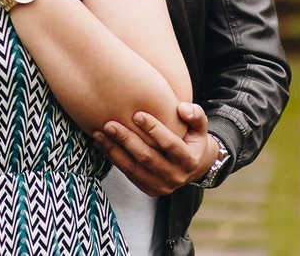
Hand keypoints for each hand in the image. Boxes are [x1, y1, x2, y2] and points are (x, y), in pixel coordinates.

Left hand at [91, 102, 214, 195]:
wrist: (195, 167)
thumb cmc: (193, 140)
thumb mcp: (200, 128)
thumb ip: (195, 115)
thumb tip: (182, 109)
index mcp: (190, 160)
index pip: (169, 144)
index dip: (154, 129)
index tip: (137, 114)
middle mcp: (176, 176)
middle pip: (147, 157)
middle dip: (127, 139)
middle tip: (110, 124)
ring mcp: (161, 185)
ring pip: (133, 167)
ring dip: (114, 150)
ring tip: (99, 133)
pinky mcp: (149, 189)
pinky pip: (127, 173)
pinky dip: (113, 158)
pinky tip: (101, 143)